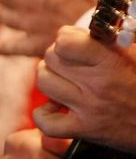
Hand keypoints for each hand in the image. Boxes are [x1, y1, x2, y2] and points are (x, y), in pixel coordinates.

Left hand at [35, 28, 135, 151]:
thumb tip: (87, 27)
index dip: (67, 38)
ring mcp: (90, 110)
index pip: (64, 41)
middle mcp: (98, 86)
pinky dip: (45, 114)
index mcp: (112, 62)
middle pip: (51, 59)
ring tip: (67, 80)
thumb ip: (113, 38)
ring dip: (51, 78)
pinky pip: (46, 122)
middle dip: (59, 56)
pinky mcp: (86, 131)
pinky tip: (58, 106)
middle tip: (73, 62)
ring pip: (44, 83)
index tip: (76, 43)